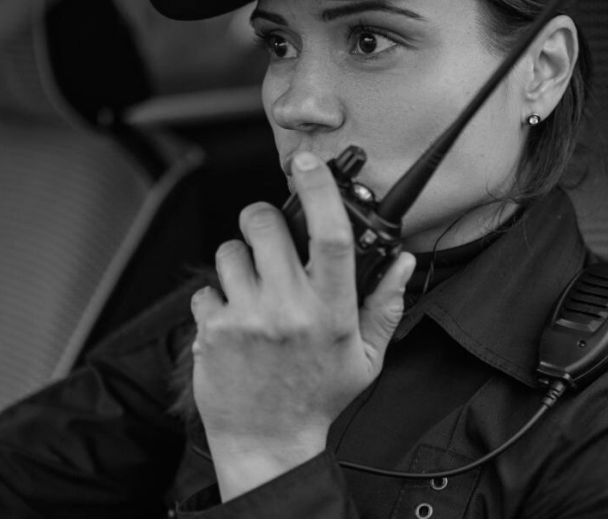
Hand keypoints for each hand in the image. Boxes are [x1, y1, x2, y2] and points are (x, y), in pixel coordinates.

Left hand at [190, 151, 414, 499]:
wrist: (268, 444)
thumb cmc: (318, 398)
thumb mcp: (366, 357)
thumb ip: (385, 305)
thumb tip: (403, 261)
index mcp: (332, 312)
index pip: (331, 235)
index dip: (319, 189)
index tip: (307, 163)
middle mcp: (289, 311)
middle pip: (264, 225)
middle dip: (261, 219)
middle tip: (267, 238)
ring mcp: (247, 320)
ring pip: (229, 252)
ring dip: (238, 262)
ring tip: (252, 291)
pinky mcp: (212, 331)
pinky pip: (204, 290)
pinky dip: (215, 300)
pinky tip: (232, 323)